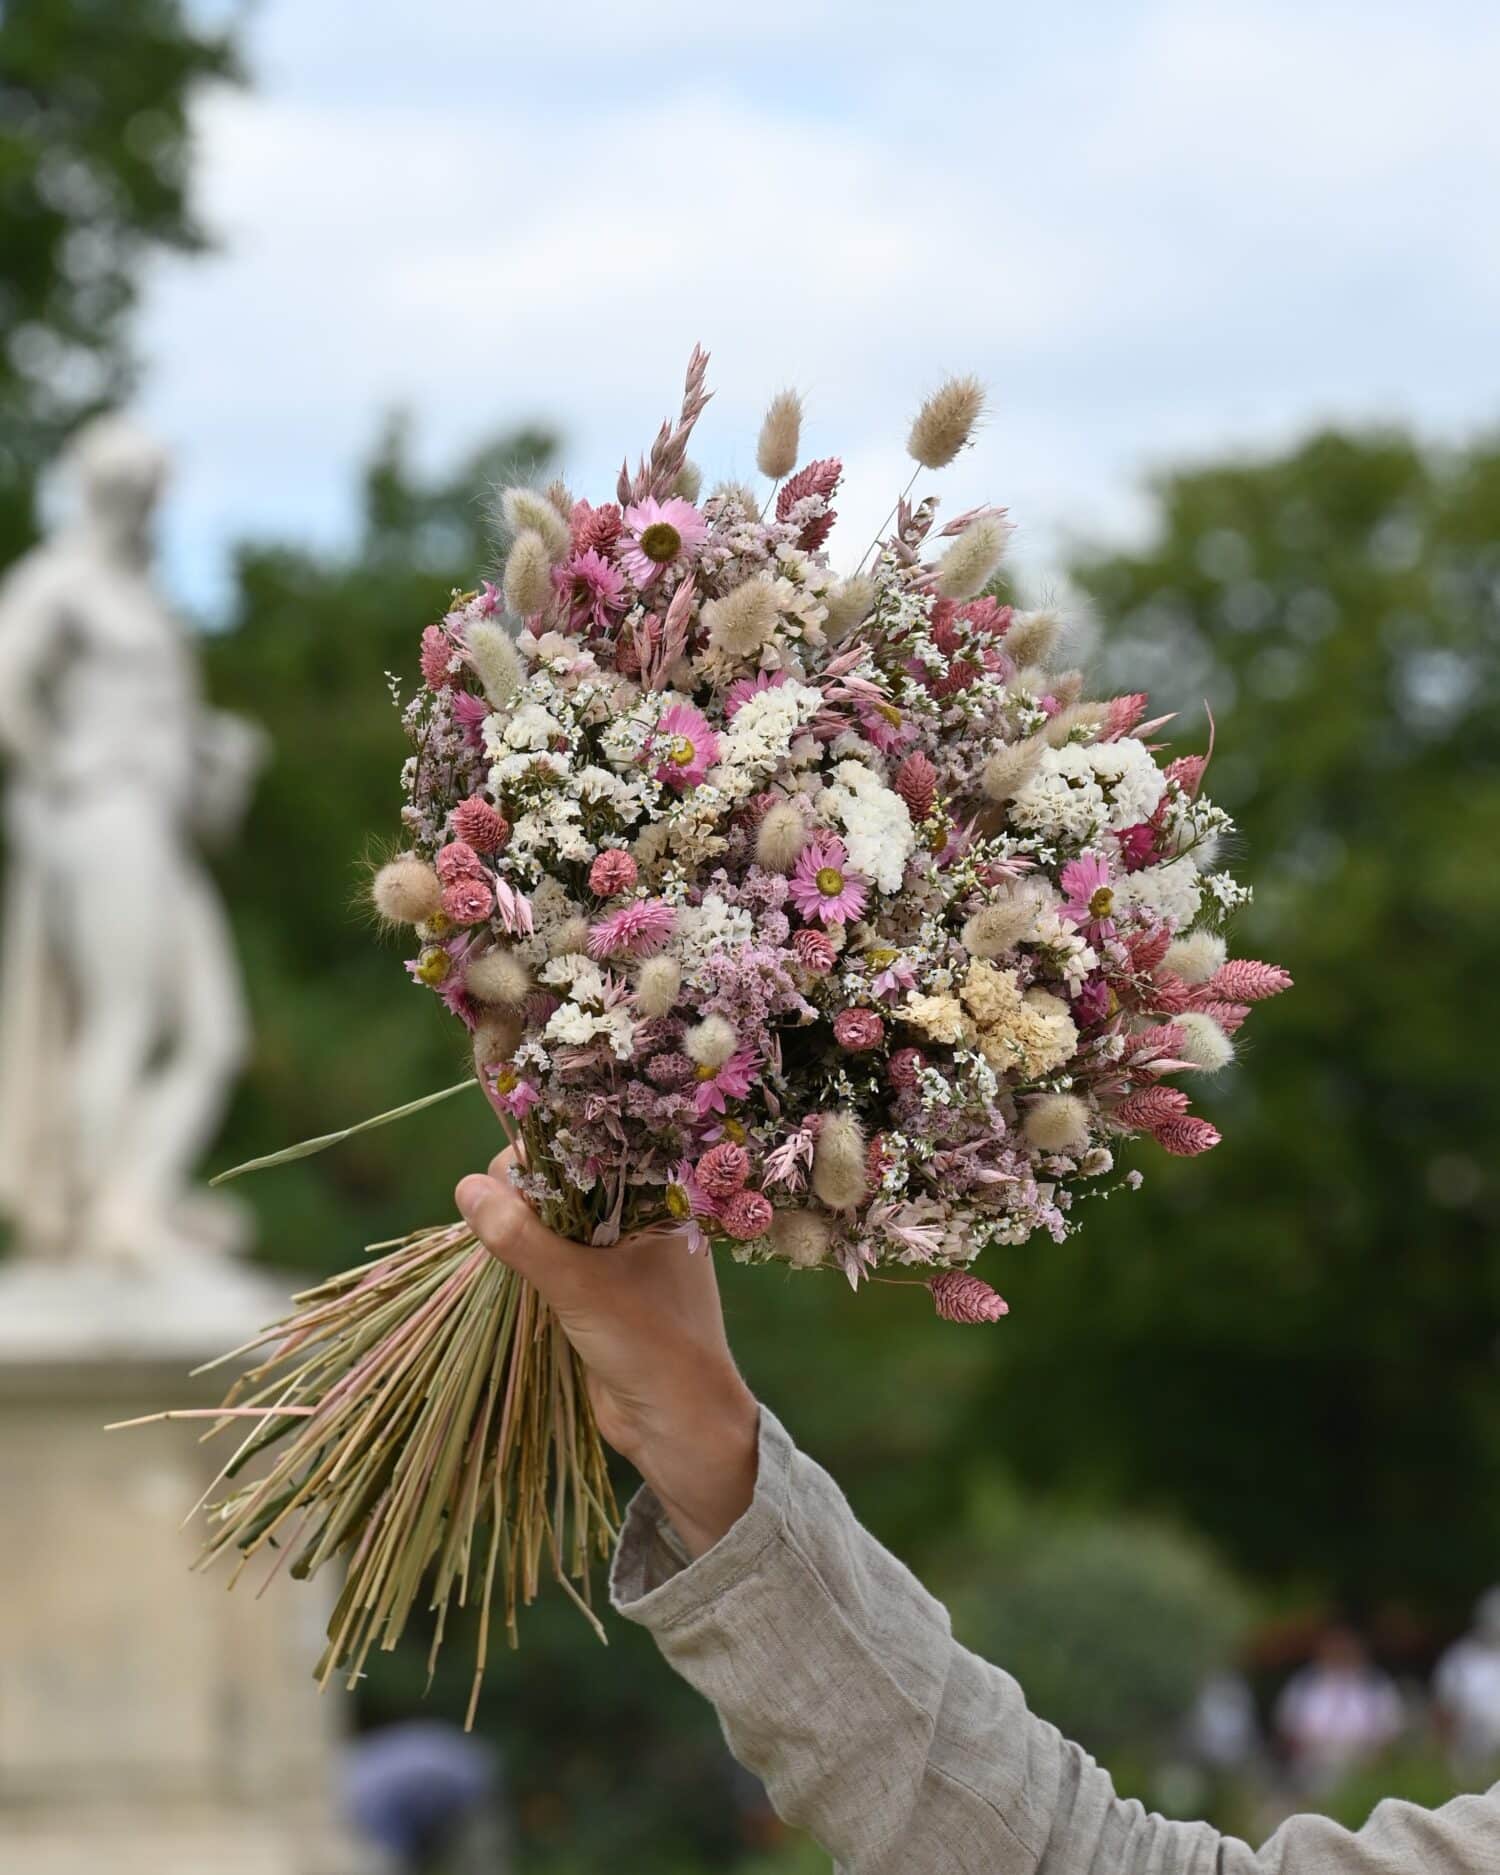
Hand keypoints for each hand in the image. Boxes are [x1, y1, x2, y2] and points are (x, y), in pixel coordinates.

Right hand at [456, 1149, 758, 1557]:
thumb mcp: (579, 1285)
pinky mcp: (601, 1289)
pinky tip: (503, 1258)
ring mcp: (621, 1253)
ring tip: (493, 1234)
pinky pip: (556, 1254)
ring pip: (557, 1220)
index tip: (504, 1178)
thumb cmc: (648, 1343)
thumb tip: (464, 1187)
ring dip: (523, 1225)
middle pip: (568, 1180)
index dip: (544, 1154)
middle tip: (495, 1216)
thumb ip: (521, 1236)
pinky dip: (529, 1254)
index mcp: (658, 1198)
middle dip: (526, 1192)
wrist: (678, 1426)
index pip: (590, 1150)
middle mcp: (642, 1216)